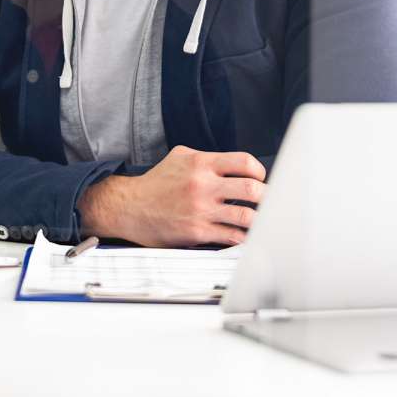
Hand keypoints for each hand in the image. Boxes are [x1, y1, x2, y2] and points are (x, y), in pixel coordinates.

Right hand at [77, 146, 266, 246]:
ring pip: (247, 217)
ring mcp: (200, 210)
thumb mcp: (178, 158)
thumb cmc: (155, 184)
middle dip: (267, 197)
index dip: (259, 172)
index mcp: (199, 163)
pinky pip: (232, 237)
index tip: (259, 180)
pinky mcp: (197, 231)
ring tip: (261, 220)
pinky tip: (246, 236)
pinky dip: (244, 238)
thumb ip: (207, 158)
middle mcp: (202, 185)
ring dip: (260, 220)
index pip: (244, 163)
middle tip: (268, 201)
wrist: (128, 207)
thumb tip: (235, 165)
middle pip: (252, 189)